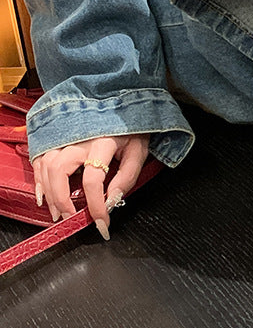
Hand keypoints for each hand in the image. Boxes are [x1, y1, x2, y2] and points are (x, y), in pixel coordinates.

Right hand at [31, 134, 149, 238]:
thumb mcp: (138, 150)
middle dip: (61, 199)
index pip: (93, 179)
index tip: (102, 222)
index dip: (96, 205)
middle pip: (59, 170)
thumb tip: (112, 200)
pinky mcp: (57, 138)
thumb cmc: (131, 129)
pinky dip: (39, 179)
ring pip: (46, 165)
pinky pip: (40, 159)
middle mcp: (79, 138)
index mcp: (103, 141)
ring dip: (49, 192)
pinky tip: (44, 195)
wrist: (122, 105)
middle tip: (70, 218)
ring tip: (58, 212)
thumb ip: (127, 176)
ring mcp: (65, 137)